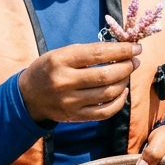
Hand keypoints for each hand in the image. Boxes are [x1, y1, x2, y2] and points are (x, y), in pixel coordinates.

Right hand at [18, 41, 139, 124]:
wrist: (28, 96)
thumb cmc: (49, 69)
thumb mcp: (62, 53)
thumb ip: (88, 52)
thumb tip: (121, 50)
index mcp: (61, 60)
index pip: (98, 53)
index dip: (122, 50)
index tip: (135, 47)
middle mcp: (65, 82)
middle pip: (106, 75)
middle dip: (126, 66)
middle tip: (134, 61)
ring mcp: (70, 102)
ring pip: (108, 94)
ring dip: (124, 82)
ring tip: (127, 74)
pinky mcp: (75, 117)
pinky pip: (105, 112)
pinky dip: (119, 101)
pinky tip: (121, 91)